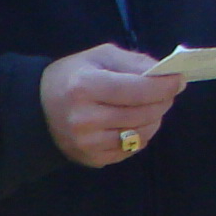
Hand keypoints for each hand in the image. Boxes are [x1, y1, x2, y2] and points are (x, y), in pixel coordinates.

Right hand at [41, 43, 183, 167]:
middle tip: (167, 93)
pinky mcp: (92, 159)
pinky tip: (134, 123)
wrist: (37, 109)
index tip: (179, 80)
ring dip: (154, 119)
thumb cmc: (72, 76)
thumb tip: (165, 75)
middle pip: (143, 113)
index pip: (137, 89)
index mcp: (85, 86)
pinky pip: (131, 149)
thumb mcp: (99, 57)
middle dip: (163, 101)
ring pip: (141, 134)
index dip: (164, 86)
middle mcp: (85, 118)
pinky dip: (141, 135)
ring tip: (151, 107)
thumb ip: (133, 62)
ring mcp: (88, 143)